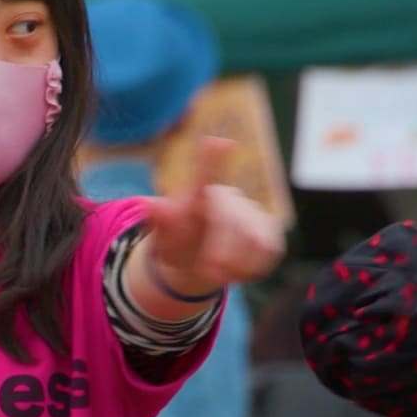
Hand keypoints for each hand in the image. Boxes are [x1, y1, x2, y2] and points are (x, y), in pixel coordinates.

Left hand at [145, 137, 285, 296]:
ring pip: (256, 238)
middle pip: (233, 220)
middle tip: (209, 273)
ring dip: (237, 263)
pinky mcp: (269, 232)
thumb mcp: (163, 235)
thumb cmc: (178, 241)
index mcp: (200, 195)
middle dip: (222, 249)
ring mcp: (253, 214)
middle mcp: (230, 198)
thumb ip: (159, 220)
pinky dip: (252, 267)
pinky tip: (236, 272)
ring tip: (215, 274)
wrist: (198, 260)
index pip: (204, 176)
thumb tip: (147, 203)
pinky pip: (269, 249)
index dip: (210, 160)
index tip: (215, 142)